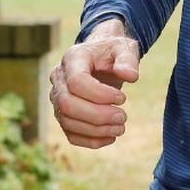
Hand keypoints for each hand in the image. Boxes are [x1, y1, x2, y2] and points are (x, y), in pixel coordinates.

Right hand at [49, 26, 140, 148]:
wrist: (102, 58)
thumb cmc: (112, 52)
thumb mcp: (124, 48)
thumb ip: (128, 60)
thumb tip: (131, 76)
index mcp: (73, 58)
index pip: (76, 81)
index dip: (100, 95)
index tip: (122, 98)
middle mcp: (59, 78)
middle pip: (67, 104)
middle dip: (97, 116)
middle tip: (123, 117)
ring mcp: (57, 97)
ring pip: (67, 122)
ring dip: (96, 130)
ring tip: (120, 127)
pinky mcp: (63, 114)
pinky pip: (71, 134)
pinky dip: (91, 141)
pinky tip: (111, 137)